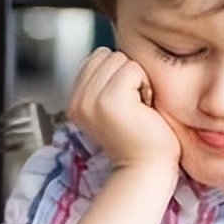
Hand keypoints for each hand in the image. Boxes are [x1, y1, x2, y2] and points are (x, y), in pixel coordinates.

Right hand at [68, 47, 180, 172]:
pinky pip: (132, 68)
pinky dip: (144, 84)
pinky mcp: (109, 100)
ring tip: (138, 106)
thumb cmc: (140, 140)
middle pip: (107, 55)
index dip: (117, 74)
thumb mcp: (114, 108)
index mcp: (76, 101)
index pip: (96, 58)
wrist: (146, 168)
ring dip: (136, 79)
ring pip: (120, 59)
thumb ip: (105, 82)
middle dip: (126, 74)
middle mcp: (79, 101)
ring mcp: (91, 100)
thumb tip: (115, 56)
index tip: (125, 102)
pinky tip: (143, 107)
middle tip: (133, 105)